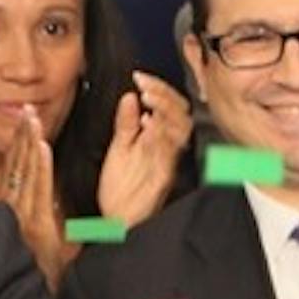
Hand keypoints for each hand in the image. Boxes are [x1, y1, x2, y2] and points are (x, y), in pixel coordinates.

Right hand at [0, 108, 70, 290]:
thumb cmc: (38, 281)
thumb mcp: (41, 250)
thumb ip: (44, 226)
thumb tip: (55, 207)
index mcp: (16, 217)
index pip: (16, 174)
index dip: (18, 148)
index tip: (22, 126)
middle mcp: (18, 214)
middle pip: (18, 169)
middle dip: (22, 138)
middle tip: (26, 111)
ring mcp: (27, 219)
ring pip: (27, 174)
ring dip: (29, 145)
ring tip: (32, 120)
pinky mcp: (38, 227)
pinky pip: (38, 191)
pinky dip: (39, 169)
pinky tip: (42, 149)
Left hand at [95, 73, 191, 228]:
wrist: (118, 220)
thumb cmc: (121, 189)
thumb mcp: (120, 148)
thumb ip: (126, 123)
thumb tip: (130, 96)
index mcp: (158, 140)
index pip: (169, 107)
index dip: (159, 89)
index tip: (140, 78)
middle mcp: (166, 149)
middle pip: (181, 114)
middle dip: (165, 95)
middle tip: (145, 86)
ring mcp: (165, 161)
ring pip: (180, 129)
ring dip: (165, 110)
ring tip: (148, 99)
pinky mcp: (162, 176)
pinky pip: (169, 152)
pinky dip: (161, 135)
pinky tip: (149, 123)